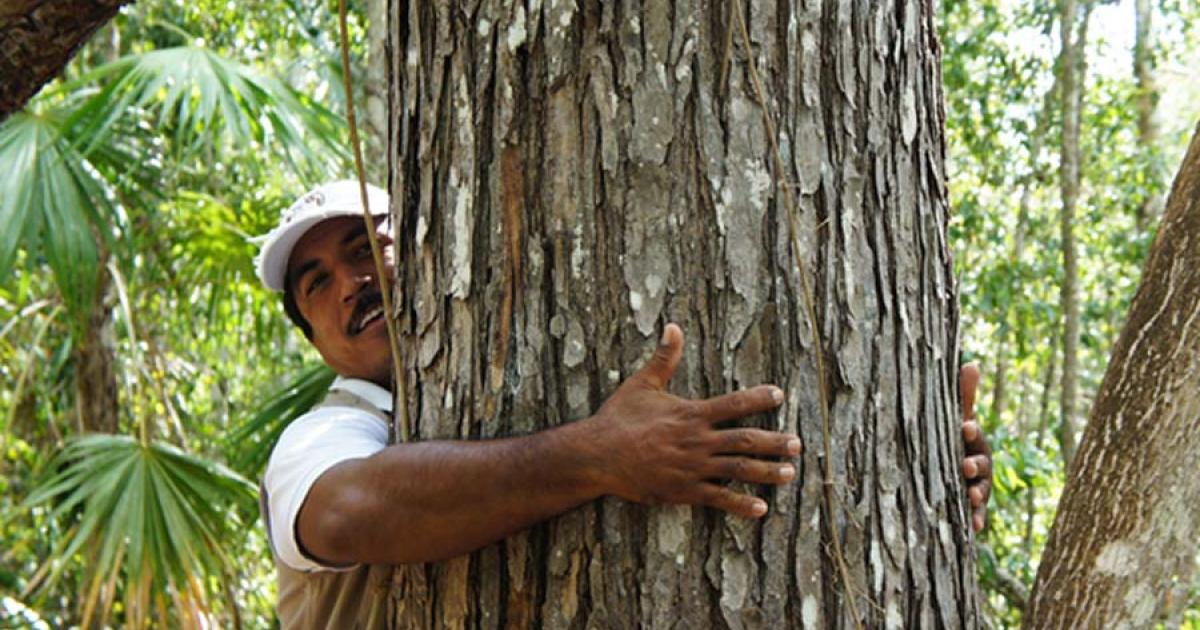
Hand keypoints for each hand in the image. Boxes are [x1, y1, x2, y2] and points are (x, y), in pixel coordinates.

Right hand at [582, 323, 800, 518]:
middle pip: (745, 440)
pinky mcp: (684, 491)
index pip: (733, 403)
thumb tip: (673, 326)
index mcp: (691, 414)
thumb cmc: (619, 418)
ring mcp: (693, 468)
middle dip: (774, 441)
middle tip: (797, 443)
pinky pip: (718, 499)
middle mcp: (697, 441)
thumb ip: (664, 358)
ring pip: (738, 470)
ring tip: (789, 473)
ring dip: (766, 471)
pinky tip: (761, 508)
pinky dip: (741, 504)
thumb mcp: (642, 383)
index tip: (779, 394)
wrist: (598, 455)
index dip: (758, 398)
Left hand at [959, 363, 992, 531]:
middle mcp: (980, 464)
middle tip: (967, 465)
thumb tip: (971, 363)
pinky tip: (974, 528)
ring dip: (978, 494)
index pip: (974, 434)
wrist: (960, 469)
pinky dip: (976, 520)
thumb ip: (965, 396)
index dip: (971, 430)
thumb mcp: (958, 418)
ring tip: (973, 497)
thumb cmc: (957, 438)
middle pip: (982, 465)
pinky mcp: (972, 507)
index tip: (965, 426)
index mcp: (975, 442)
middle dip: (976, 464)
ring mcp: (978, 486)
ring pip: (981, 490)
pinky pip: (977, 515)